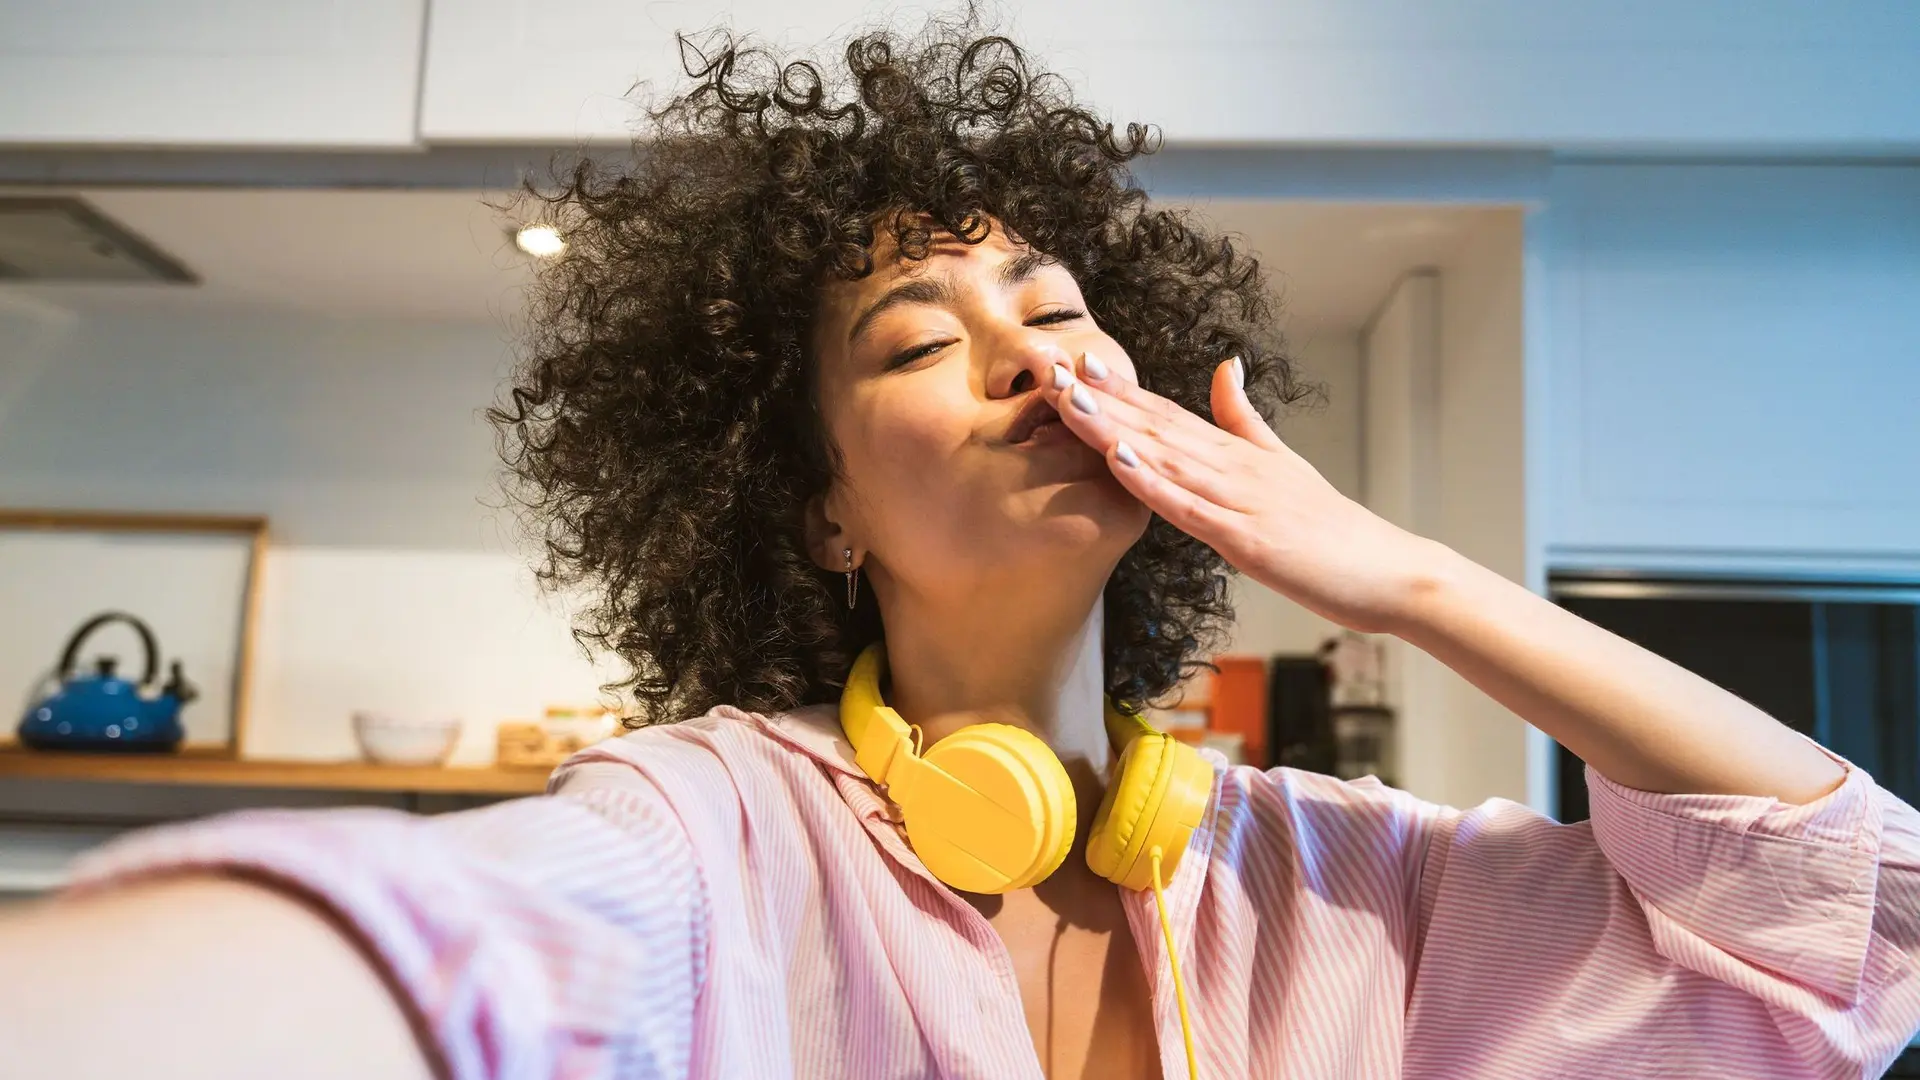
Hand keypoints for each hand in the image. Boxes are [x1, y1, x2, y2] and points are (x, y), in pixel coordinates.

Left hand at [1050, 354, 1444, 633]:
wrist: (1390, 573)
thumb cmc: (1335, 529)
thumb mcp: (1286, 463)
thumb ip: (1247, 419)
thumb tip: (1224, 366)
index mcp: (1239, 454)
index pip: (1169, 414)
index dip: (1121, 389)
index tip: (1076, 361)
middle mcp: (1235, 468)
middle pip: (1157, 426)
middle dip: (1101, 400)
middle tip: (1051, 369)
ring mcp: (1241, 501)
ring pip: (1165, 457)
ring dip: (1114, 428)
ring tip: (1068, 401)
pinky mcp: (1248, 539)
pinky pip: (1189, 508)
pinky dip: (1152, 481)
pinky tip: (1118, 459)